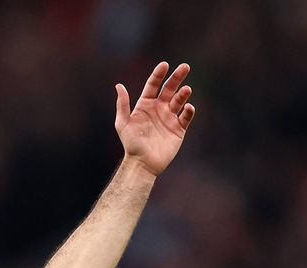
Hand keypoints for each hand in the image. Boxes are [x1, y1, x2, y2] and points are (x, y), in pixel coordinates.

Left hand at [114, 62, 195, 177]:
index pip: (153, 85)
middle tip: (185, 67)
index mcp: (145, 105)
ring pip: (179, 101)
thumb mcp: (123, 123)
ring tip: (186, 90)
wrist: (142, 163)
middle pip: (170, 89)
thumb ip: (122, 104)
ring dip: (183, 94)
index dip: (159, 74)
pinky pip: (186, 117)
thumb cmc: (131, 144)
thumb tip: (118, 85)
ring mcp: (169, 118)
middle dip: (177, 77)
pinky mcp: (178, 129)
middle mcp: (159, 109)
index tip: (165, 65)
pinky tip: (187, 108)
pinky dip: (188, 111)